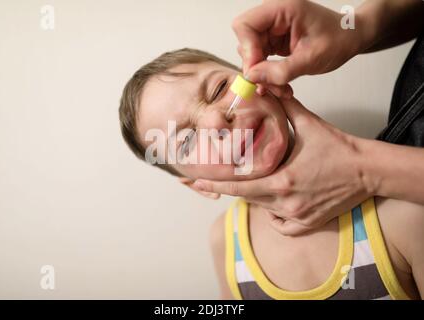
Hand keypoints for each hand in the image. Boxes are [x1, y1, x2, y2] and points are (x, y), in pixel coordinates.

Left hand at [194, 97, 375, 234]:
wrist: (367, 170)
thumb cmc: (338, 148)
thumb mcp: (309, 123)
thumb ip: (284, 105)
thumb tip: (267, 86)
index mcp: (282, 180)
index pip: (238, 185)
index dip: (214, 184)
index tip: (195, 181)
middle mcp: (286, 202)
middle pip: (246, 198)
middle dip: (231, 187)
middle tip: (214, 179)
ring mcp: (297, 215)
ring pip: (262, 210)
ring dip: (255, 196)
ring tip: (258, 181)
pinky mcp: (308, 223)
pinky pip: (280, 225)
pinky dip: (273, 214)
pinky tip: (276, 201)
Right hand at [233, 0, 363, 85]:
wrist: (351, 39)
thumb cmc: (340, 40)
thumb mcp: (312, 59)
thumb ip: (281, 70)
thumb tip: (252, 77)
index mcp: (282, 9)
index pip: (245, 25)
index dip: (247, 49)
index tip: (256, 71)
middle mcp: (273, 16)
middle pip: (245, 41)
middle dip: (255, 66)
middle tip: (269, 85)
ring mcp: (272, 29)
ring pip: (251, 54)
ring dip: (262, 75)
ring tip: (281, 87)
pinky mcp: (273, 42)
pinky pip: (260, 60)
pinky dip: (268, 75)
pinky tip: (280, 84)